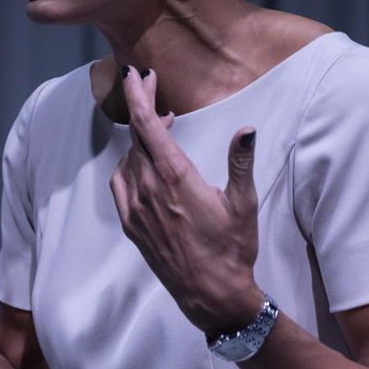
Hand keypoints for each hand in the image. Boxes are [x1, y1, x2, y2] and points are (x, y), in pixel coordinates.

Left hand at [108, 66, 263, 334]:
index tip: (137, 74)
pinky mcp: (131, 223)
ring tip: (163, 127)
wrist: (210, 294)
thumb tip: (247, 129)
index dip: (138, 95)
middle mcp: (148, 189)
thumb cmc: (231, 248)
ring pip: (129, 158)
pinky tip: (145, 163)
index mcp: (175, 177)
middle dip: (141, 107)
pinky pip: (121, 182)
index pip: (146, 125)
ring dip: (141, 138)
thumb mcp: (243, 203)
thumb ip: (241, 162)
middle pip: (135, 136)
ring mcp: (136, 207)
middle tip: (151, 87)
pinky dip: (130, 164)